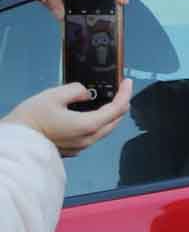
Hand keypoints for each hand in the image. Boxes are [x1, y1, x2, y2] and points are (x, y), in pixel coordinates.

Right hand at [7, 80, 130, 156]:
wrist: (17, 142)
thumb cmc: (31, 119)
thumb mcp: (53, 95)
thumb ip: (75, 90)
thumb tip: (85, 92)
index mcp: (88, 125)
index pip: (117, 109)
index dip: (125, 93)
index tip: (127, 82)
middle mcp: (89, 138)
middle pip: (114, 121)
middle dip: (120, 104)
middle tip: (119, 90)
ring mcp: (82, 146)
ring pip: (104, 129)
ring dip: (109, 115)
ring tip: (106, 100)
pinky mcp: (73, 149)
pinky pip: (92, 134)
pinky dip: (97, 122)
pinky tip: (90, 113)